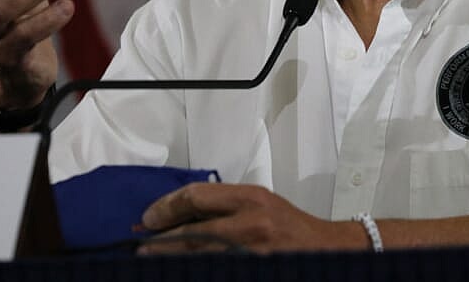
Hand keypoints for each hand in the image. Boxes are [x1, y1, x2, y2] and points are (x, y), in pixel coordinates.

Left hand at [138, 183, 368, 253]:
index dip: (166, 207)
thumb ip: (225, 207)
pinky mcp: (253, 272)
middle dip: (160, 241)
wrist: (328, 251)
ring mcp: (251, 254)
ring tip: (151, 262)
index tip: (149, 217)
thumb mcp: (261, 204)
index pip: (196, 197)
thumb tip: (180, 216)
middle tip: (140, 247)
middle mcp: (251, 224)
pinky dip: (194, 270)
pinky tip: (181, 271)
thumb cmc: (292, 228)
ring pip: (197, 257)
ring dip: (171, 260)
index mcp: (251, 198)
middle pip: (191, 232)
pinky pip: (213, 271)